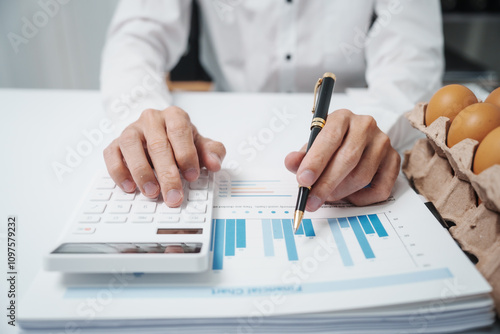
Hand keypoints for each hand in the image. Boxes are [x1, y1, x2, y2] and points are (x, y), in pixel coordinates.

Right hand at [103, 106, 225, 205]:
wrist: (158, 131)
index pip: (179, 131)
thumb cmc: (181, 140)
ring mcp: (131, 130)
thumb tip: (215, 164)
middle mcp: (151, 119)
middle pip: (157, 144)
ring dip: (141, 172)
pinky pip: (111, 154)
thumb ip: (212, 152)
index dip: (186, 154)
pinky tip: (130, 187)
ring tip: (151, 192)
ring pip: (131, 146)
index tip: (192, 176)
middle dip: (166, 173)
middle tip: (174, 195)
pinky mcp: (116, 142)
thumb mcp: (200, 144)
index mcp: (174, 116)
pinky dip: (118, 171)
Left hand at [284, 109, 399, 210]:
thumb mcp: (313, 145)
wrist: (358, 140)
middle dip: (326, 184)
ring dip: (341, 192)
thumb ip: (301, 156)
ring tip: (328, 196)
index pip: (330, 138)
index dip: (316, 161)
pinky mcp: (394, 160)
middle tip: (311, 201)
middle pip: (348, 159)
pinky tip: (349, 195)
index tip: (303, 180)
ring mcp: (382, 142)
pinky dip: (361, 199)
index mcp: (342, 117)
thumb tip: (291, 162)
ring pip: (362, 176)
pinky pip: (380, 188)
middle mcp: (365, 126)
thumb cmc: (331, 144)